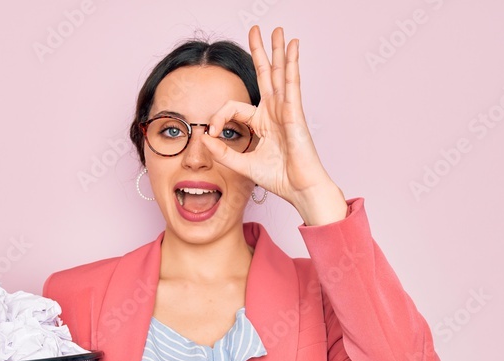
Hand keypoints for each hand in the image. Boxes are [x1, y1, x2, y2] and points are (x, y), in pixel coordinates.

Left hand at [201, 25, 346, 225]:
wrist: (300, 188)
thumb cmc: (279, 178)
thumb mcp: (243, 164)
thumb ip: (223, 152)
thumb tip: (203, 139)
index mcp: (262, 123)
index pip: (234, 108)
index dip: (218, 117)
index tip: (210, 133)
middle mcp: (274, 112)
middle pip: (265, 75)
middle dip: (260, 52)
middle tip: (255, 30)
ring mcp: (286, 110)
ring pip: (280, 74)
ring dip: (277, 50)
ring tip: (277, 29)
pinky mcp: (295, 112)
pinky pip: (291, 83)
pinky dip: (291, 64)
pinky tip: (292, 47)